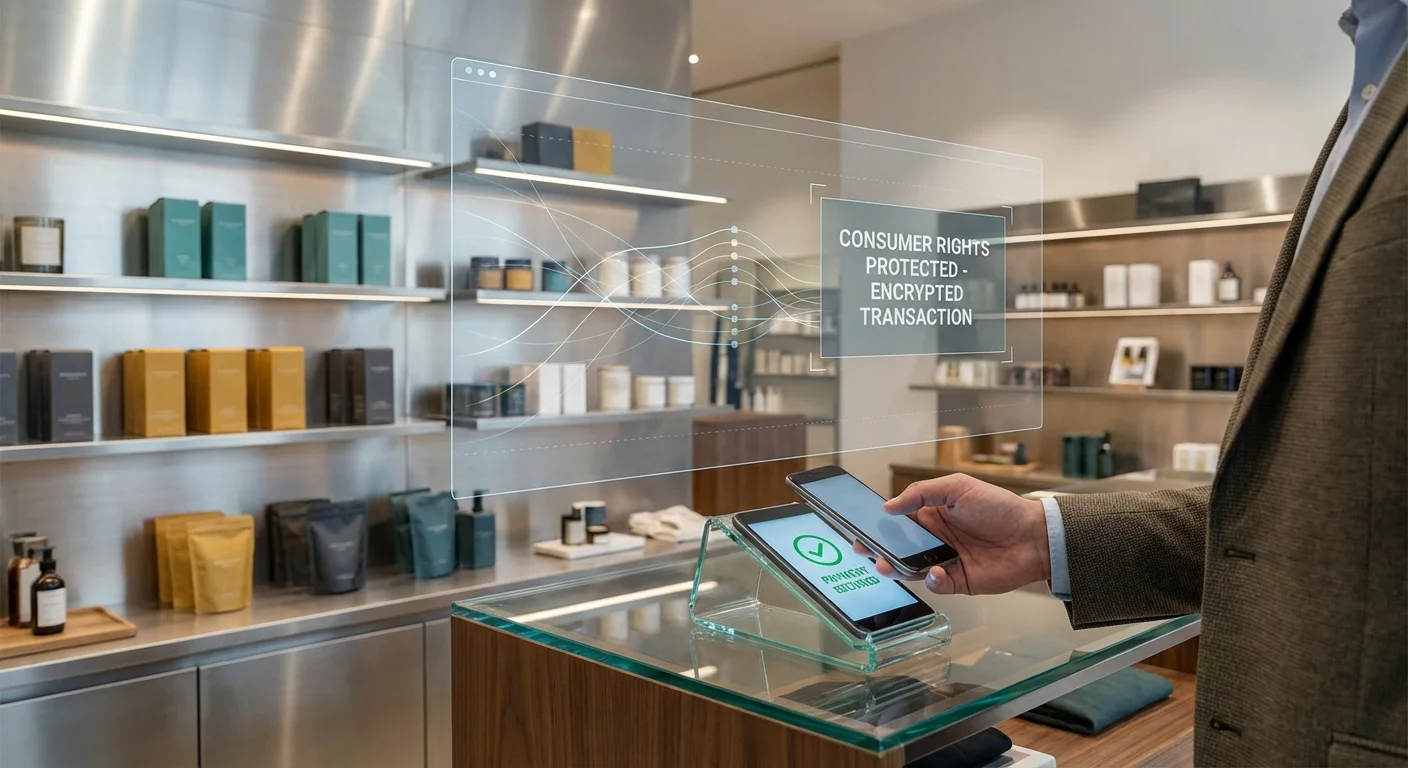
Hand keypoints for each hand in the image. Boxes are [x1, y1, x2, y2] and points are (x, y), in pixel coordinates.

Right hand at [854, 474, 1050, 595]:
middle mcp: (936, 539)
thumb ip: (922, 493)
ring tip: (885, 565)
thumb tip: (890, 506)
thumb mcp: (958, 487)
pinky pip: (936, 584)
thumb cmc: (999, 507)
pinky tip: (935, 571)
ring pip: (911, 568)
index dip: (880, 524)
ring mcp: (946, 560)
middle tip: (864, 550)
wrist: (1033, 537)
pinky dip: (932, 580)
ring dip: (896, 568)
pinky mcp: (959, 582)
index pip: (899, 520)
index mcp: (933, 514)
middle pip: (899, 547)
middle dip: (879, 549)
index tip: (861, 527)